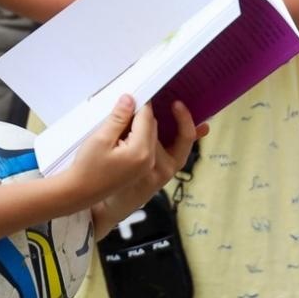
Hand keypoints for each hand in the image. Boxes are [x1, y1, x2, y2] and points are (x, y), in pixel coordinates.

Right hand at [71, 97, 202, 236]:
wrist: (101, 204)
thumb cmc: (94, 174)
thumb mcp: (100, 143)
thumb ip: (118, 119)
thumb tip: (131, 98)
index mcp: (142, 155)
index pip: (147, 120)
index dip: (143, 104)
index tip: (141, 93)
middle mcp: (159, 164)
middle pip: (159, 127)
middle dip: (154, 112)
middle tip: (151, 95)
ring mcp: (166, 171)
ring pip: (176, 138)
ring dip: (175, 122)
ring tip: (177, 104)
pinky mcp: (166, 172)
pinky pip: (180, 150)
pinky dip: (188, 136)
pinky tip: (204, 127)